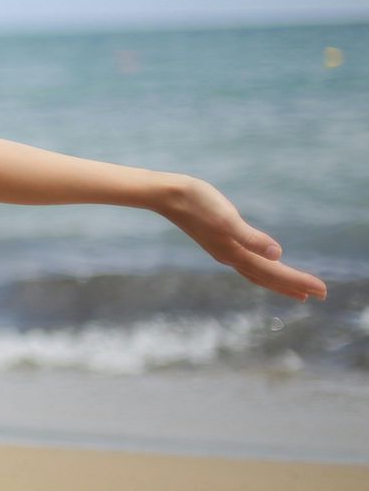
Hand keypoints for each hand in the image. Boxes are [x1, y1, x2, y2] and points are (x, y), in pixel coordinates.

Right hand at [159, 175, 326, 301]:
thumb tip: (277, 254)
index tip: (323, 291)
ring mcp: (224, 250)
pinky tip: (266, 265)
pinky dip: (263, 271)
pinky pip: (248, 264)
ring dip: (279, 282)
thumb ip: (251, 237)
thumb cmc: (198, 202)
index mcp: (235, 253)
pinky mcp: (221, 241)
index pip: (274, 272)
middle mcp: (231, 256)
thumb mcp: (227, 218)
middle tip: (321, 295)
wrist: (168, 195)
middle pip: (267, 278)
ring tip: (299, 291)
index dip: (299, 281)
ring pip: (258, 274)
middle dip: (294, 286)